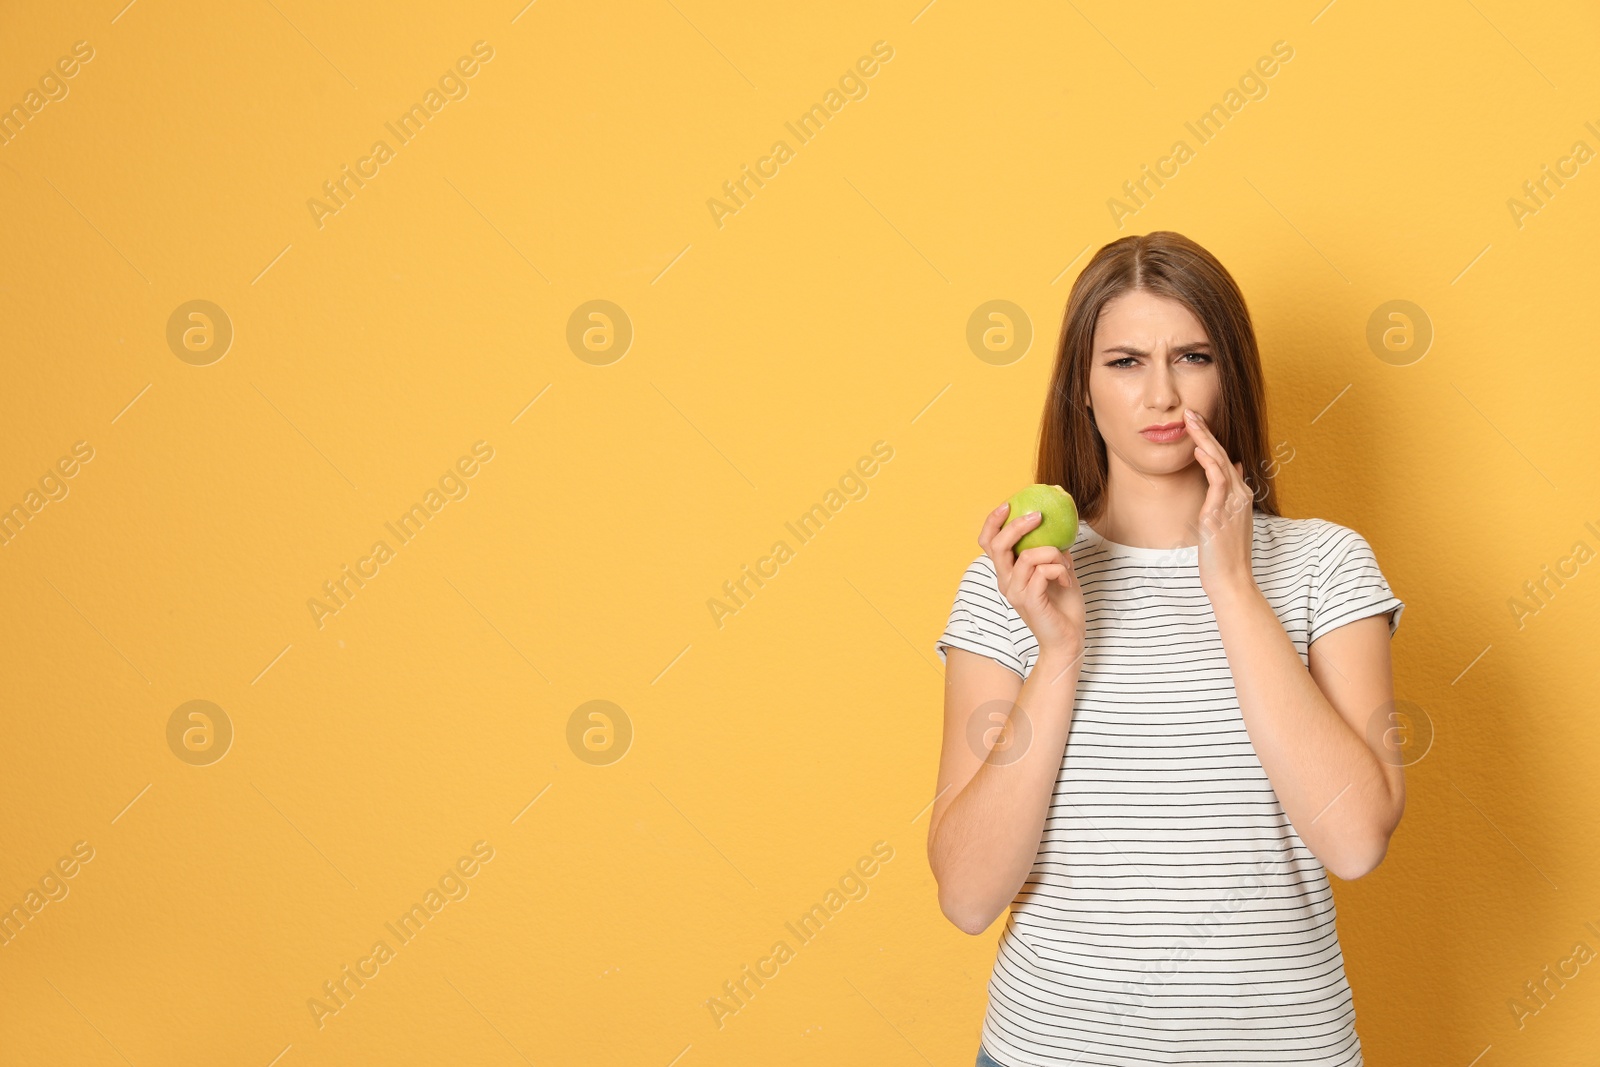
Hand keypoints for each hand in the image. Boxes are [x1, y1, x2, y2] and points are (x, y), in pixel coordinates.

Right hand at [978, 501, 1085, 660]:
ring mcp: (1015, 593)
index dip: (992, 521)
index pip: (988, 543)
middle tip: (1037, 516)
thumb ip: (1053, 550)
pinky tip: (1066, 579)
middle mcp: (1006, 582)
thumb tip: (1059, 522)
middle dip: (1016, 525)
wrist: (1068, 640)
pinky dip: (1059, 569)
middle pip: (997, 545)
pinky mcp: (1029, 601)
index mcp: (1007, 573)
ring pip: (1027, 556)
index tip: (1008, 504)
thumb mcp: (1059, 570)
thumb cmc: (1064, 607)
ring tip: (1065, 565)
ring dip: (1052, 553)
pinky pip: (1042, 571)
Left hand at [1184, 407, 1257, 598]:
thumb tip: (1234, 466)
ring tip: (1191, 422)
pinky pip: (1218, 483)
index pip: (1224, 460)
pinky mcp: (1220, 515)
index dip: (1210, 439)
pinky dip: (1211, 465)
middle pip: (1222, 456)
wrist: (1231, 580)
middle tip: (1191, 412)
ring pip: (1220, 463)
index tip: (1196, 422)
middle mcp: (1239, 496)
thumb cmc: (1225, 553)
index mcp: (1239, 496)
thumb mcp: (1230, 518)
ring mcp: (1232, 504)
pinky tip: (1200, 450)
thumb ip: (1231, 492)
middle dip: (1206, 432)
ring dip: (1206, 440)